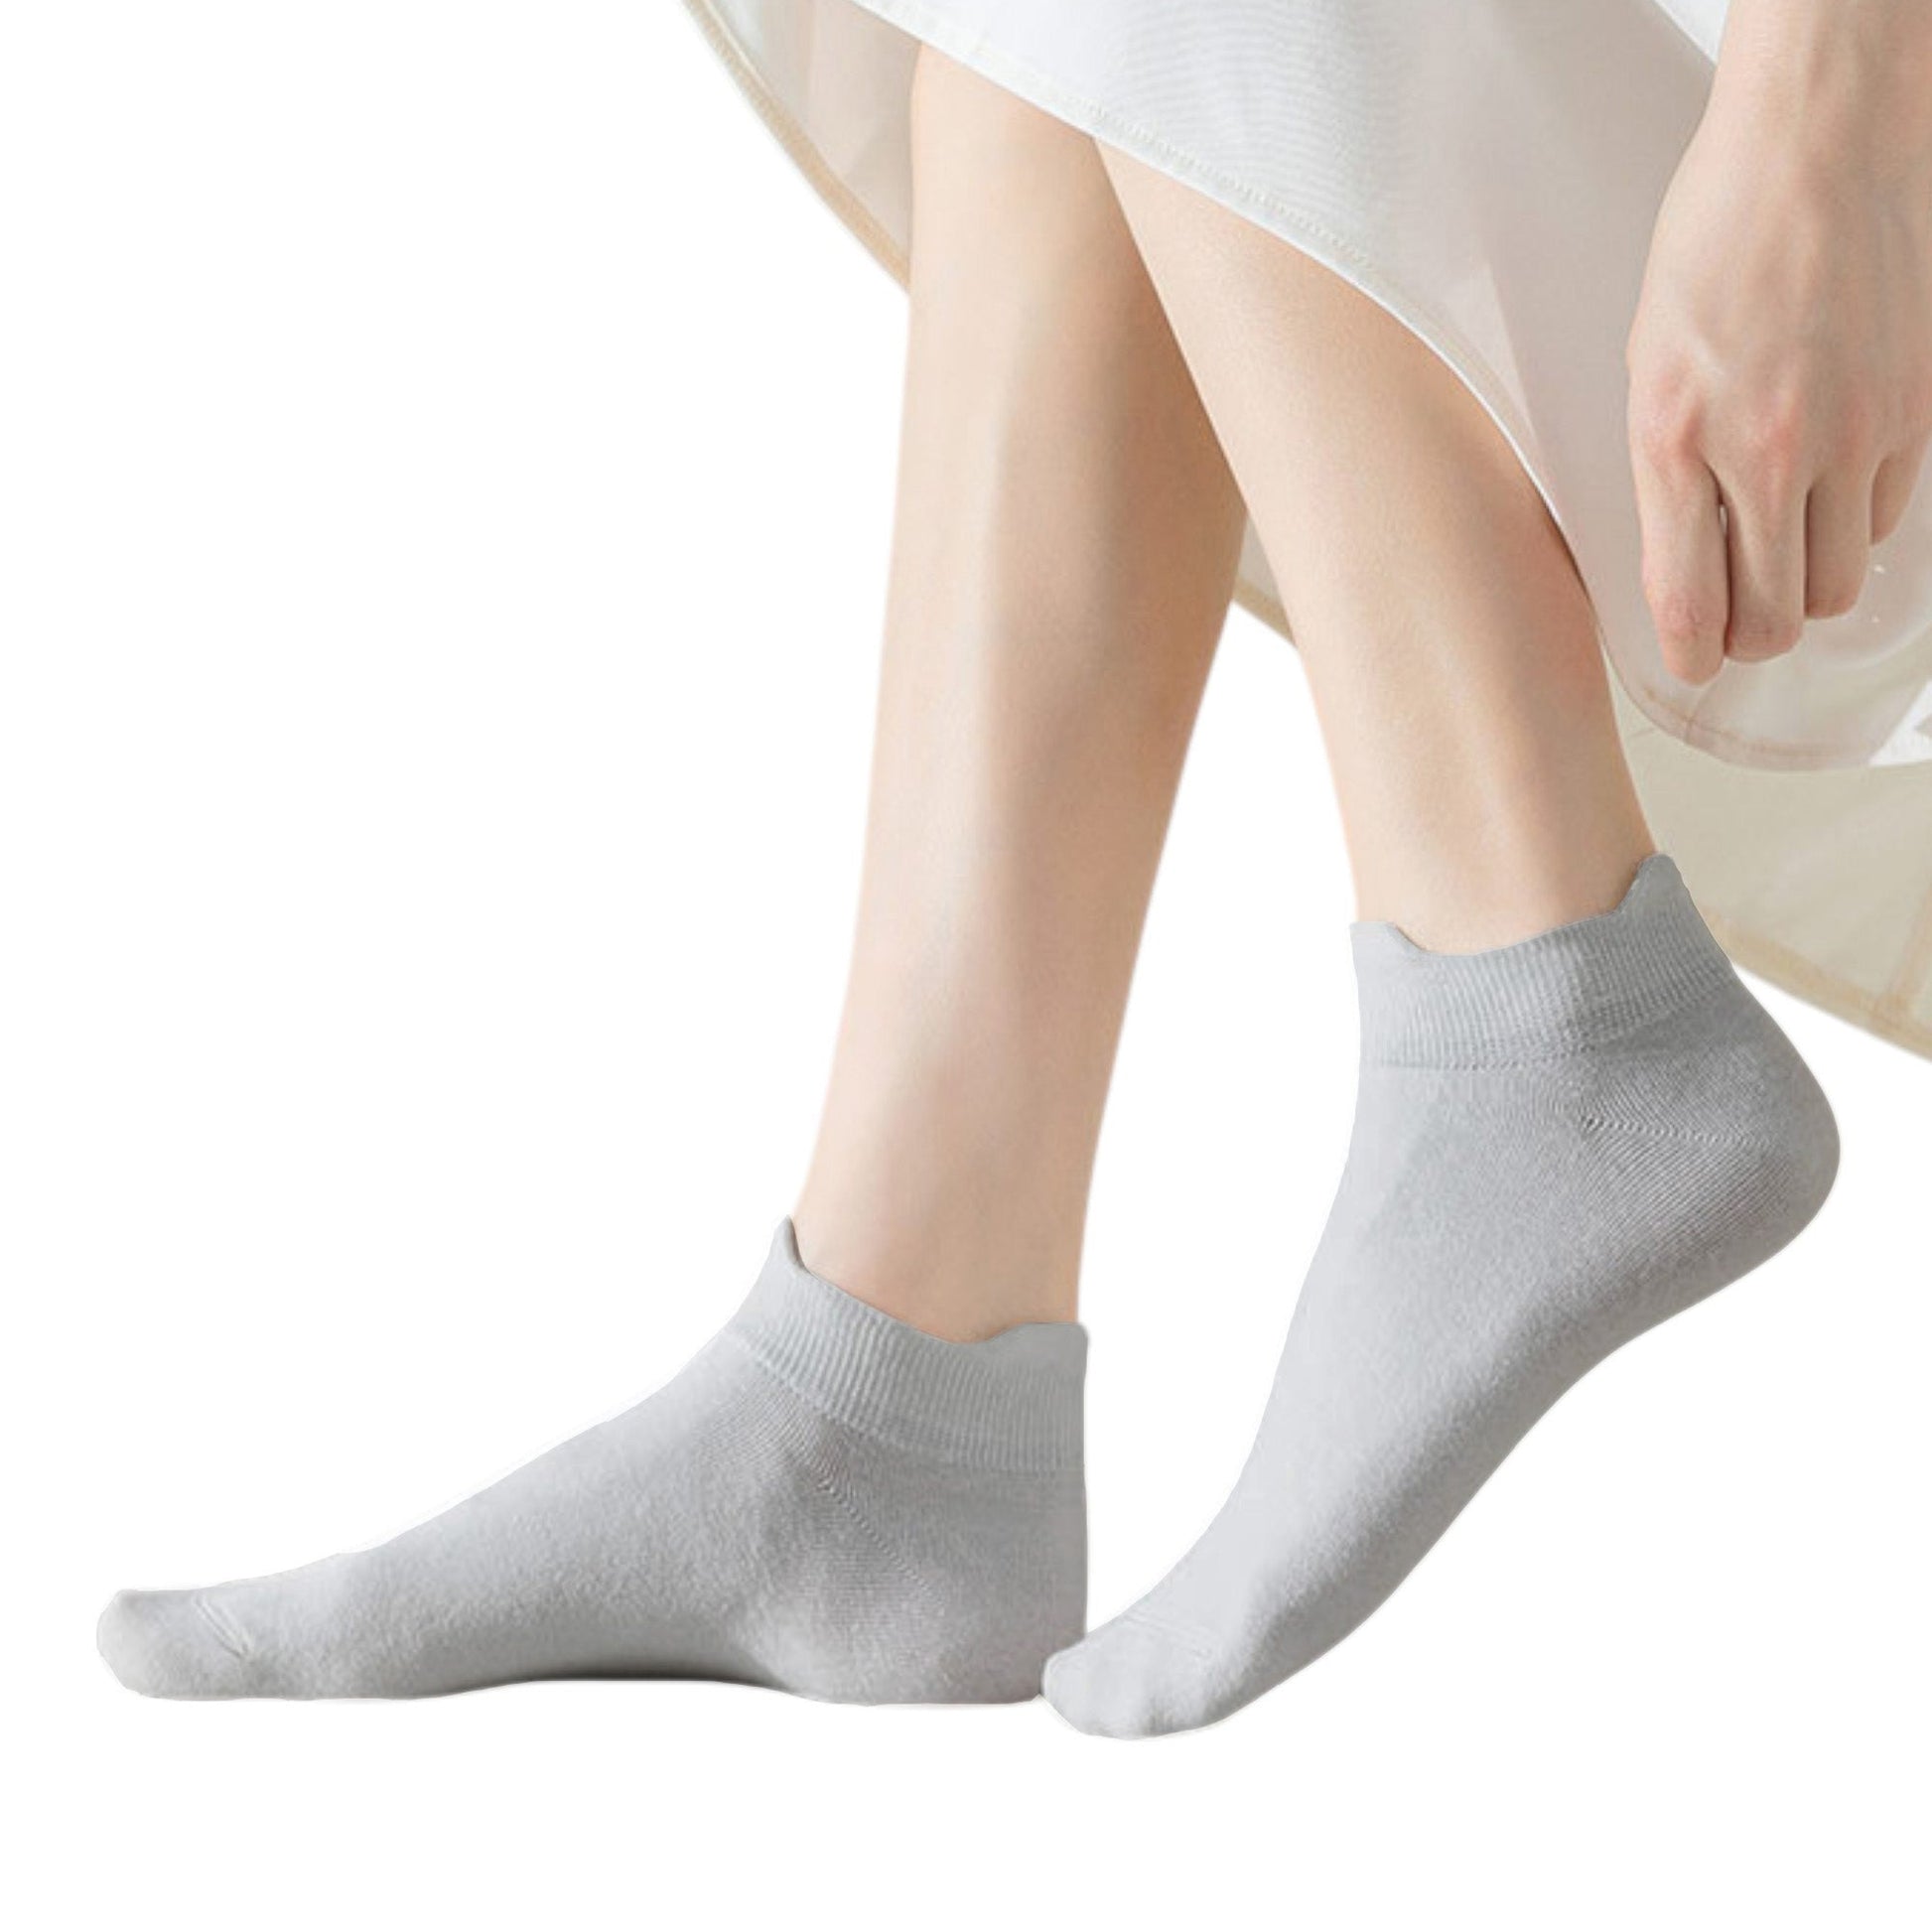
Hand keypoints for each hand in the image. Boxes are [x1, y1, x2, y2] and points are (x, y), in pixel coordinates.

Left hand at [1625, 2, 1931, 683]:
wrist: (1818, 147)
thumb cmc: (1716, 243)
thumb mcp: (1648, 366)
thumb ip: (1664, 469)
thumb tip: (1680, 561)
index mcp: (1675, 438)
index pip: (1687, 601)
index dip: (1691, 655)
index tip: (1692, 667)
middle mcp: (1765, 450)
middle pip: (1772, 616)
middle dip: (1751, 634)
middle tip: (1737, 621)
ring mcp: (1850, 435)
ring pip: (1835, 583)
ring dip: (1804, 586)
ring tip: (1779, 555)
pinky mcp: (1911, 414)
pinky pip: (1885, 521)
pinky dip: (1854, 528)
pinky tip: (1827, 496)